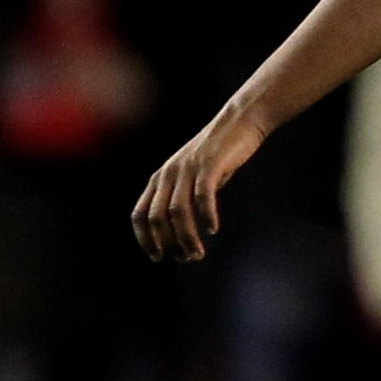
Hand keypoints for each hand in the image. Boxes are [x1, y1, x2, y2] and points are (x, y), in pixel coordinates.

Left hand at [131, 106, 267, 261]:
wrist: (240, 122)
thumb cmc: (220, 153)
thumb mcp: (195, 175)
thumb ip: (186, 196)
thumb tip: (185, 226)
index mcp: (160, 178)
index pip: (140, 214)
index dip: (145, 239)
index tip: (158, 257)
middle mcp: (169, 174)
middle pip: (158, 217)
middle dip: (169, 243)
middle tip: (187, 259)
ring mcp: (188, 169)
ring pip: (178, 211)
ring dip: (186, 237)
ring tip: (198, 254)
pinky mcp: (209, 165)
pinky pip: (203, 196)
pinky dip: (206, 215)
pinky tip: (213, 230)